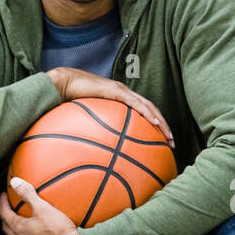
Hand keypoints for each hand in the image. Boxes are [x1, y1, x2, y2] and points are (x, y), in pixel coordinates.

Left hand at [0, 177, 94, 234]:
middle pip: (7, 228)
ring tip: (23, 224)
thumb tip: (15, 182)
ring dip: (16, 231)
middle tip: (9, 209)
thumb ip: (28, 194)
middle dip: (6, 217)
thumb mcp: (43, 208)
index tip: (4, 196)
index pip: (4, 213)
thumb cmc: (59, 233)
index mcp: (19, 228)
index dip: (2, 203)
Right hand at [46, 67, 174, 151]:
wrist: (62, 84)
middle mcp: (124, 93)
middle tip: (172, 143)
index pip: (143, 111)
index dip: (155, 124)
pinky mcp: (115, 91)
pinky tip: (155, 124)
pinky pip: (135, 103)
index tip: (162, 141)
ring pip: (148, 107)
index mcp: (120, 98)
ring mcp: (121, 90)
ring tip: (169, 136)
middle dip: (164, 126)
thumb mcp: (87, 118)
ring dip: (161, 122)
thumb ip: (95, 129)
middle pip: (151, 109)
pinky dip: (147, 113)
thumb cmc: (70, 100)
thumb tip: (96, 150)